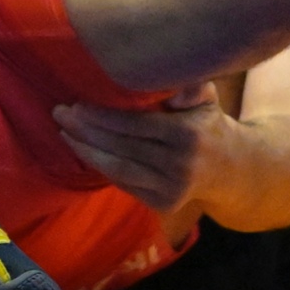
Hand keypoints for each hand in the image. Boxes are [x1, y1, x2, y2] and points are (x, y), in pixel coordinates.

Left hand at [53, 84, 232, 215]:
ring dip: (86, 151)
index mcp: (187, 135)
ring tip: (64, 133)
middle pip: (121, 148)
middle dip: (85, 132)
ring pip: (118, 170)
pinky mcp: (163, 204)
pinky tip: (85, 150)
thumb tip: (171, 85)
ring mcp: (171, 189)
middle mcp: (179, 166)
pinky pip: (124, 184)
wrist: (230, 169)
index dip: (101, 117)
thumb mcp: (207, 97)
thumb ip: (191, 85)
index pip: (134, 125)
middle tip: (59, 114)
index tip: (76, 105)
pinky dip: (101, 167)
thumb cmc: (207, 124)